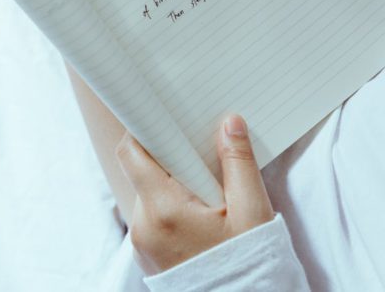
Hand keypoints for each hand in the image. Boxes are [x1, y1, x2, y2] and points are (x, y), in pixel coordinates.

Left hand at [116, 115, 273, 274]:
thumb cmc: (249, 266)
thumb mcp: (252, 212)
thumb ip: (238, 163)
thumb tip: (229, 123)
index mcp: (163, 209)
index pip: (132, 153)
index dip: (145, 130)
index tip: (165, 119)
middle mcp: (143, 226)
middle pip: (142, 172)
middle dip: (169, 158)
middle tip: (201, 155)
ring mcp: (142, 244)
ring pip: (148, 195)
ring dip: (171, 184)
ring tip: (207, 189)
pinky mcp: (147, 256)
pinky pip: (152, 218)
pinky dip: (171, 207)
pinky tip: (200, 212)